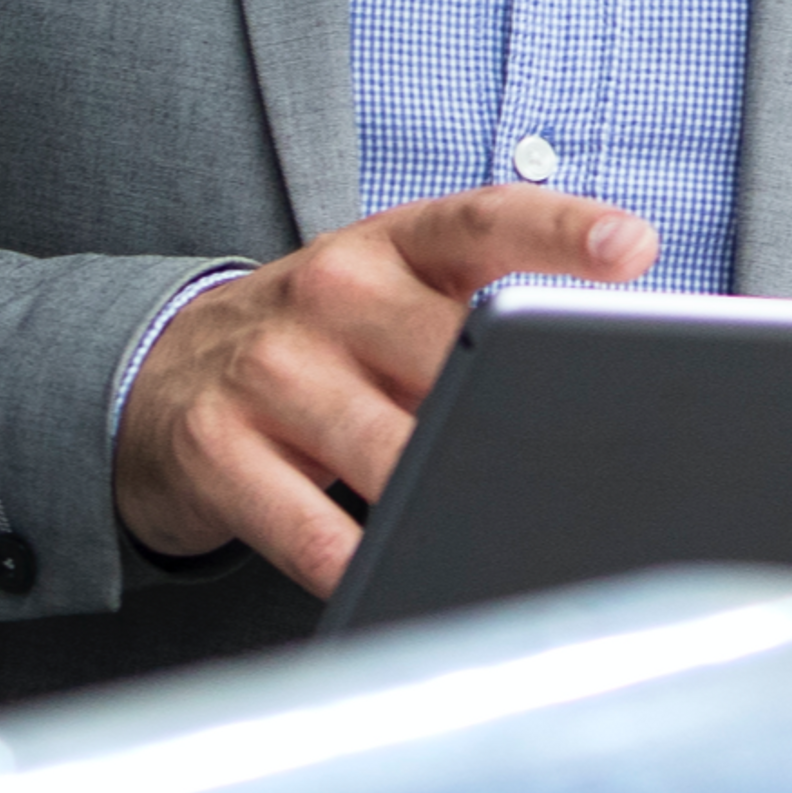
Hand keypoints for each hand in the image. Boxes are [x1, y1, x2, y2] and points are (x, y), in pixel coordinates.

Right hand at [115, 186, 656, 592]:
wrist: (158, 376)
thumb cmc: (321, 341)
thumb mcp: (393, 298)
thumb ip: (482, 315)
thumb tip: (591, 384)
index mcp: (392, 245)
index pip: (488, 220)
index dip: (562, 230)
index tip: (633, 247)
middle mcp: (332, 290)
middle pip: (450, 349)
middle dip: (511, 405)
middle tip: (573, 452)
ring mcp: (269, 367)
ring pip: (386, 446)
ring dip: (444, 493)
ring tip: (495, 526)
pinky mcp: (216, 447)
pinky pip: (307, 525)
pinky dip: (358, 560)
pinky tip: (394, 573)